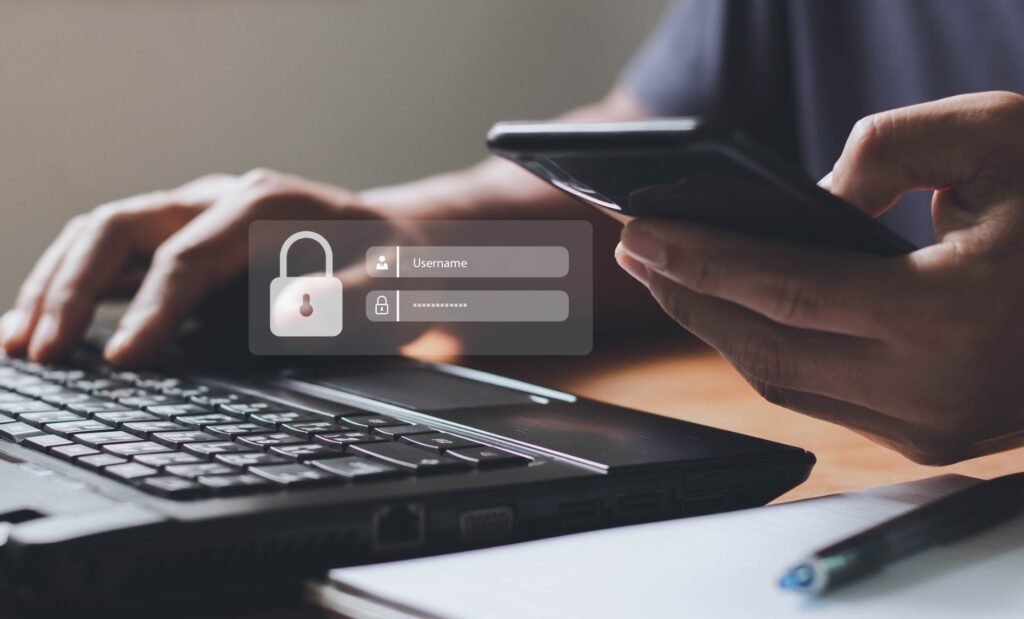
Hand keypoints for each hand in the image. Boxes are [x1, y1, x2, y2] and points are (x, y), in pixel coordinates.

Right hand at [0, 169, 404, 365]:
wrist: (400, 248)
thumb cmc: (396, 269)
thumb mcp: (395, 287)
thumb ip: (352, 299)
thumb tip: (295, 312)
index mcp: (265, 205)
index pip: (188, 255)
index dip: (151, 309)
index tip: (121, 361)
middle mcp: (220, 200)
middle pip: (122, 226)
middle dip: (74, 288)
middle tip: (44, 354)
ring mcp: (198, 217)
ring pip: (104, 235)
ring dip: (57, 285)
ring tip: (18, 343)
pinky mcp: (187, 243)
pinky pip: (117, 257)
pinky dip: (74, 288)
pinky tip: (41, 325)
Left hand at [615, 91, 1023, 464]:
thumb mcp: (996, 136)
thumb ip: (883, 153)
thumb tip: (799, 203)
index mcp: (951, 316)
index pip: (782, 289)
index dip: (698, 258)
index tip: (636, 230)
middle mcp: (936, 391)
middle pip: (765, 348)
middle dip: (688, 296)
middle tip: (638, 249)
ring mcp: (933, 428)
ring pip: (785, 384)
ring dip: (719, 329)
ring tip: (674, 276)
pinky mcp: (932, 437)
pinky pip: (821, 397)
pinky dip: (770, 352)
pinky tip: (740, 311)